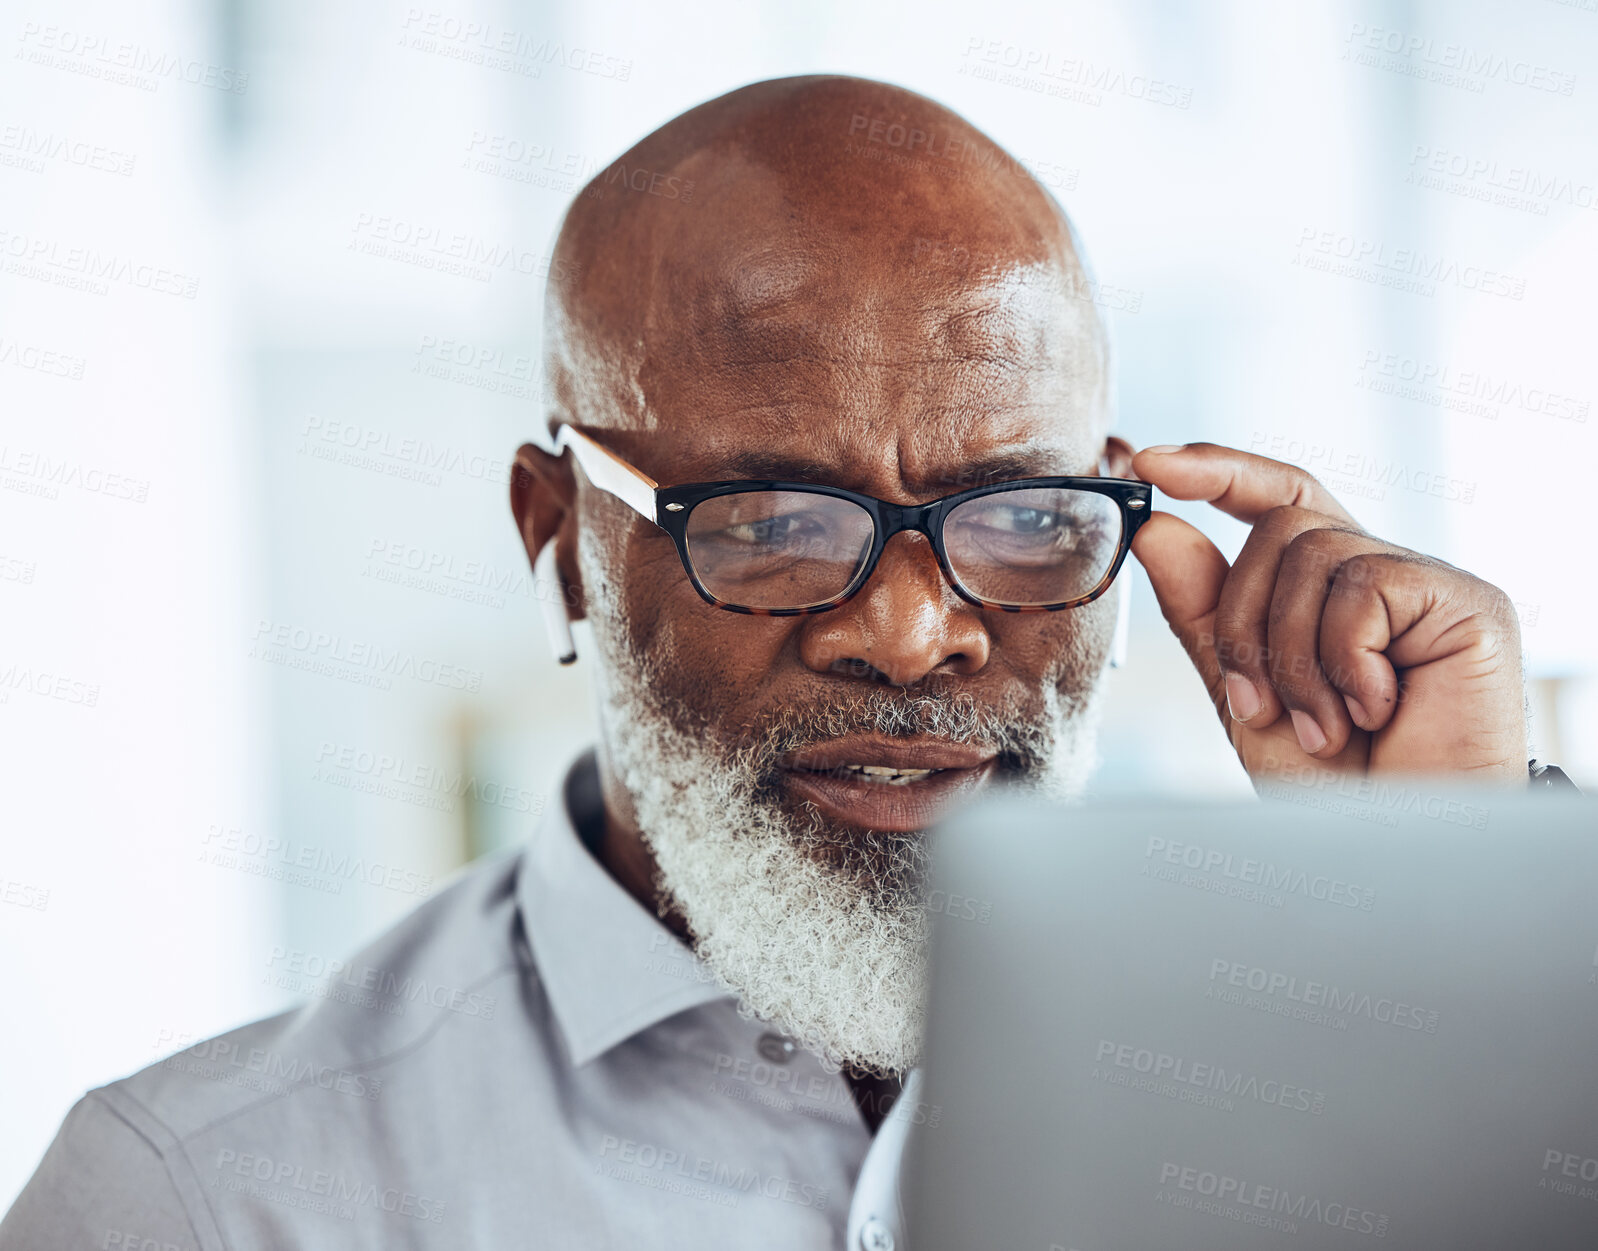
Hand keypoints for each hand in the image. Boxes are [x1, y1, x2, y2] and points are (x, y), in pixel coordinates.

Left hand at [1128, 443, 1526, 785]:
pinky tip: (1373, 711)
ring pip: (1314, 552)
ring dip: (1293, 656)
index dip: (1217, 470)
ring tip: (1320, 725)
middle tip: (1260, 708)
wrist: (1394, 845)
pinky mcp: (1468, 602)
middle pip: (1279, 530)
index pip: (1276, 497)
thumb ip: (1204, 612)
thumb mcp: (1242, 692)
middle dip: (1244, 624)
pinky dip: (1345, 660)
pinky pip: (1366, 586)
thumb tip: (1158, 530)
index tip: (1150, 465)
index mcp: (1325, 587)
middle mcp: (1378, 571)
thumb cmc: (1329, 782)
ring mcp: (1425, 583)